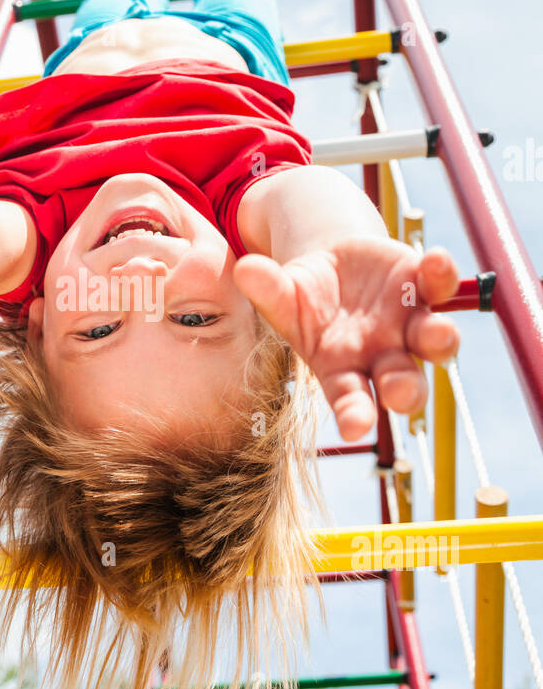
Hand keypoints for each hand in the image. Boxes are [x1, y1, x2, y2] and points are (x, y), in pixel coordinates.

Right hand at [233, 238, 459, 440]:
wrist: (334, 265)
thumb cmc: (303, 297)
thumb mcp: (282, 296)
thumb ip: (268, 290)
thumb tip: (245, 269)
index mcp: (344, 370)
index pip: (351, 400)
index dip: (354, 414)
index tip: (354, 428)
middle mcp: (383, 355)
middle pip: (403, 382)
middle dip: (405, 390)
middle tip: (401, 393)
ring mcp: (409, 323)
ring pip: (433, 339)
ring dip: (440, 339)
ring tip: (439, 332)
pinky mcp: (423, 286)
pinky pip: (441, 284)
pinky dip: (442, 274)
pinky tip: (434, 260)